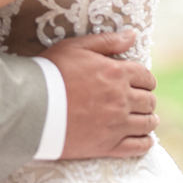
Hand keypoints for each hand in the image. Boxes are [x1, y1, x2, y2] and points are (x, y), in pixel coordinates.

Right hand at [42, 30, 157, 158]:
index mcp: (117, 72)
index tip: (141, 83)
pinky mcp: (108, 145)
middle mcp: (122, 98)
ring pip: (147, 123)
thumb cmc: (52, 71)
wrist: (33, 105)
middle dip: (147, 99)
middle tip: (140, 101)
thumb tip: (132, 35)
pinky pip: (138, 147)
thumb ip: (107, 41)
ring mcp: (117, 124)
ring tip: (144, 119)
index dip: (146, 79)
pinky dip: (145, 142)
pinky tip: (144, 139)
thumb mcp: (76, 47)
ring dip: (149, 120)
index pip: (146, 77)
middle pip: (149, 101)